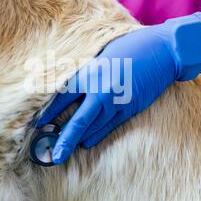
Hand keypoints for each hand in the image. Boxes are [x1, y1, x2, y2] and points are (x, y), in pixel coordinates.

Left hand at [36, 13, 200, 163]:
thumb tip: (72, 83)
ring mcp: (116, 102)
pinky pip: (110, 125)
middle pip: (78, 121)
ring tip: (65, 152)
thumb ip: (87, 71)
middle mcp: (101, 90)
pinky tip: (87, 143)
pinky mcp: (130, 108)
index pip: (64, 98)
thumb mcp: (102, 54)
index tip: (38, 123)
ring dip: (79, 139)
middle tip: (53, 155)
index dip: (50, 112)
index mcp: (90, 73)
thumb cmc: (130, 46)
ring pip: (94, 126)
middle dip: (64, 139)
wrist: (162, 51)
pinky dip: (98, 135)